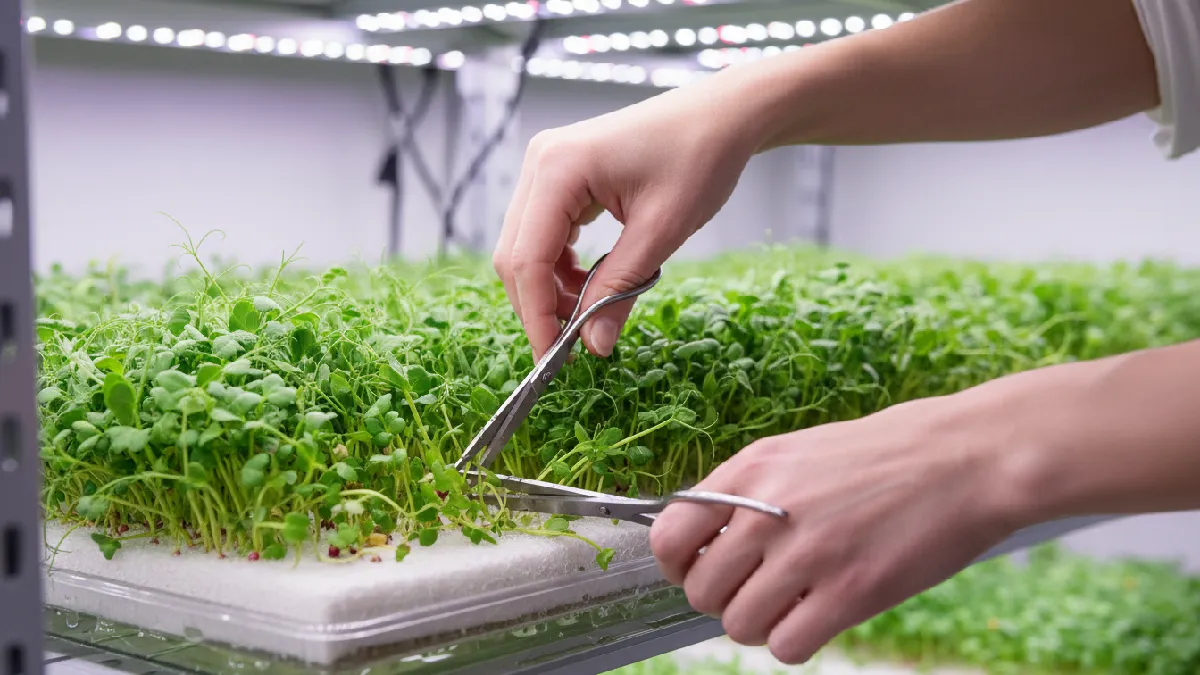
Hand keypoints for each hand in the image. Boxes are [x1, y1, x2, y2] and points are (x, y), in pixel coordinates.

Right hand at [492, 81, 760, 360]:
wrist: (721, 116)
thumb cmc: (699, 158)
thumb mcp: (662, 232)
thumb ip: (620, 289)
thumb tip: (592, 346)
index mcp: (558, 169)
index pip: (526, 259)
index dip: (536, 316)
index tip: (553, 363)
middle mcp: (539, 163)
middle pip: (514, 255)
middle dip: (539, 306)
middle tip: (573, 346)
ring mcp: (546, 167)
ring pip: (524, 248)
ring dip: (550, 289)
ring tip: (592, 312)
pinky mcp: (559, 175)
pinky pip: (542, 233)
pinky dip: (560, 267)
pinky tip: (591, 282)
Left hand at [649, 395, 1023, 664]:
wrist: (968, 457)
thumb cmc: (888, 453)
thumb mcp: (799, 451)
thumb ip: (747, 491)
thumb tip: (703, 536)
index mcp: (750, 471)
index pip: (669, 536)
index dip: (679, 565)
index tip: (703, 570)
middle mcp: (767, 511)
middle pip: (701, 591)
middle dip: (724, 600)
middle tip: (760, 590)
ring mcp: (807, 554)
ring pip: (739, 625)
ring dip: (761, 624)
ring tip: (794, 604)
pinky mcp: (850, 593)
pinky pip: (787, 646)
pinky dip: (796, 641)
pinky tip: (820, 616)